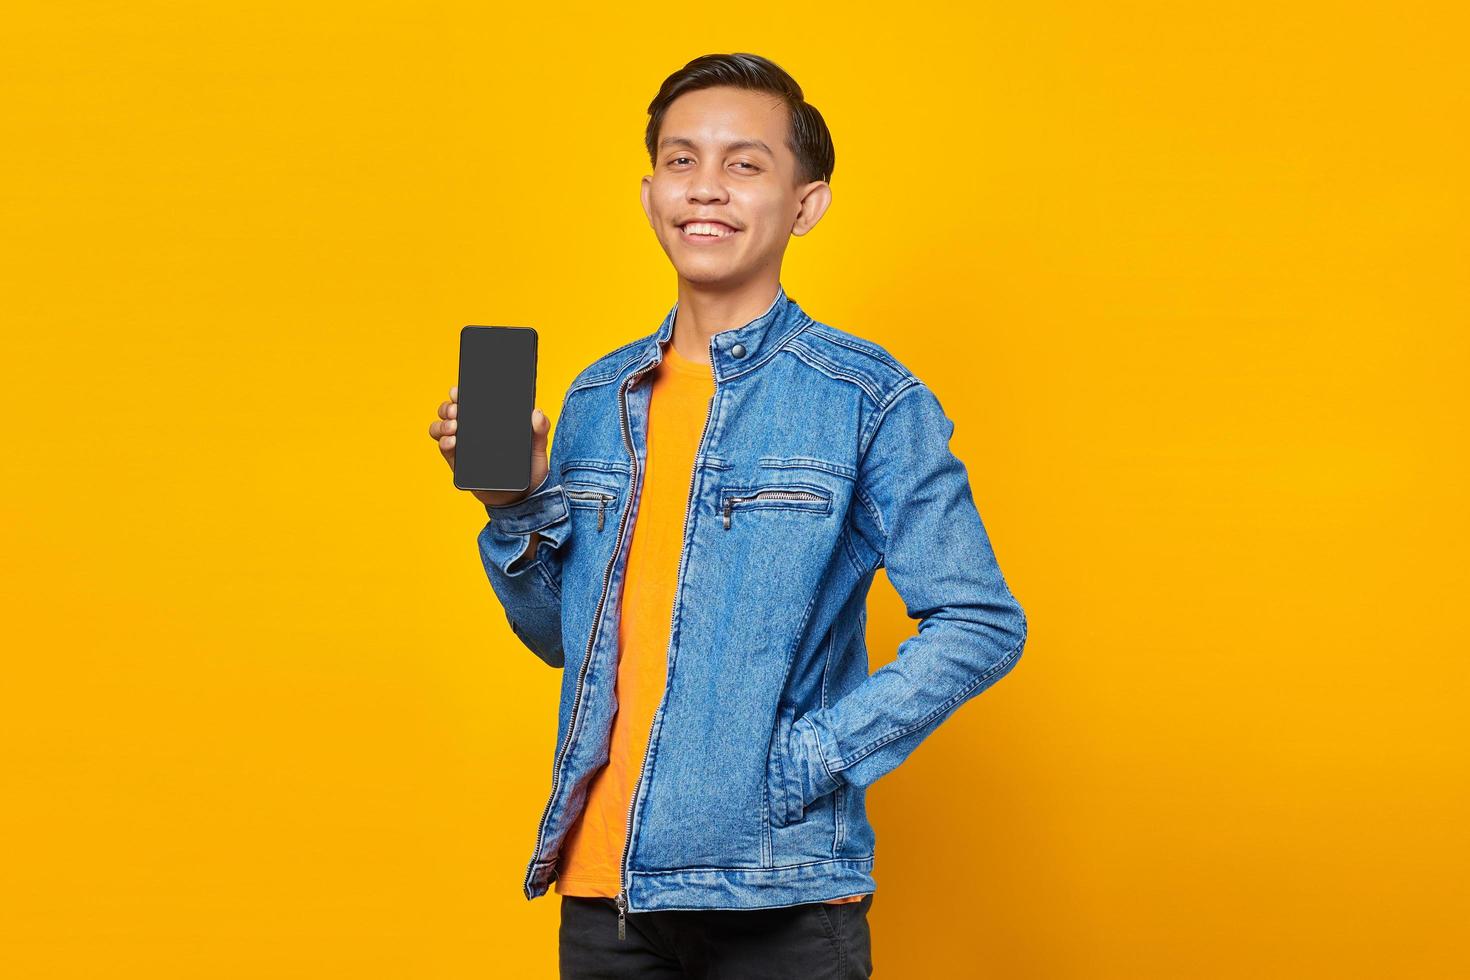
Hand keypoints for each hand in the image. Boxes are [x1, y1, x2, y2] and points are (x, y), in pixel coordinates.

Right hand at [431, 386, 550, 508]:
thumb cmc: (529, 471)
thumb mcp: (537, 449)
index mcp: (489, 423)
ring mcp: (463, 447)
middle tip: (456, 409)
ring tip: (454, 426)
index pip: (470, 403)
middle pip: (450, 412)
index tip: (458, 391)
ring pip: (441, 429)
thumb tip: (536, 412)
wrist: (522, 499)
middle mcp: (472, 432)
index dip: (460, 394)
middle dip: (448, 407)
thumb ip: (540, 431)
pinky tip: (451, 441)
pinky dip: (444, 443)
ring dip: (442, 424)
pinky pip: (445, 450)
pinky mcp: (458, 464)